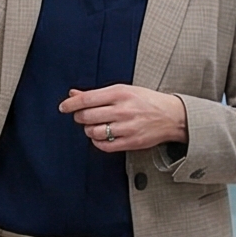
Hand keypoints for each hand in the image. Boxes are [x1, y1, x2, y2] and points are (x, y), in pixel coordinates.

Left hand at [61, 85, 187, 154]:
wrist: (172, 116)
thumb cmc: (146, 101)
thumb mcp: (123, 90)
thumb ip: (97, 94)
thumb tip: (73, 94)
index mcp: (120, 93)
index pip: (87, 99)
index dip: (70, 104)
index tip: (63, 107)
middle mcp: (123, 109)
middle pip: (87, 116)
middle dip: (80, 117)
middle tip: (82, 117)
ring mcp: (127, 127)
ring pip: (94, 132)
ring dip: (89, 130)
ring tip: (94, 126)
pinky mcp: (131, 142)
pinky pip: (105, 146)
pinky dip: (98, 142)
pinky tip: (101, 136)